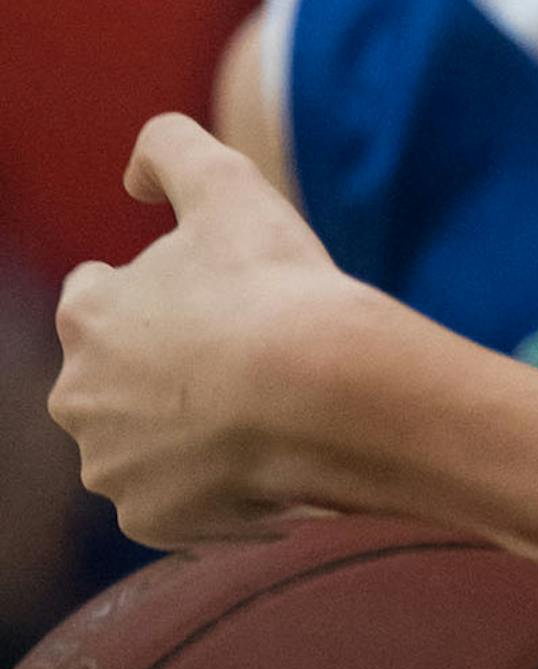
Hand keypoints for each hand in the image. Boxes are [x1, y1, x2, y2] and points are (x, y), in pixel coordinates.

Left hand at [51, 114, 354, 545]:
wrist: (327, 396)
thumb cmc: (276, 288)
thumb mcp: (227, 184)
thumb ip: (169, 148)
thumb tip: (133, 174)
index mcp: (88, 315)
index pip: (97, 298)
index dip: (158, 295)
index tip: (212, 301)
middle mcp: (78, 396)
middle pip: (117, 380)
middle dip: (166, 372)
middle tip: (243, 358)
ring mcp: (112, 466)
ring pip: (145, 445)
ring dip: (189, 432)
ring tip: (262, 413)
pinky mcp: (151, 520)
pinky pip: (180, 504)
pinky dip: (216, 489)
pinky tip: (268, 462)